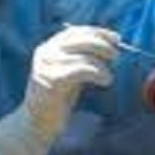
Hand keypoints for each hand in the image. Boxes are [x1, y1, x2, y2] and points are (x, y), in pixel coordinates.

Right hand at [24, 25, 118, 139]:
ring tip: (109, 77)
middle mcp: (46, 52)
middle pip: (80, 39)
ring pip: (83, 57)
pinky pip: (81, 71)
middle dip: (102, 45)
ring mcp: (47, 65)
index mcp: (49, 47)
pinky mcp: (51, 80)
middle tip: (116, 56)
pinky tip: (106, 81)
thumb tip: (110, 47)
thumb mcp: (70, 73)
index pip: (75, 31)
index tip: (116, 38)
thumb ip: (82, 58)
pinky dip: (98, 74)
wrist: (37, 123)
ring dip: (102, 65)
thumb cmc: (58, 99)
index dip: (98, 32)